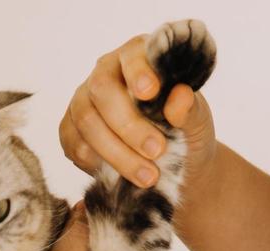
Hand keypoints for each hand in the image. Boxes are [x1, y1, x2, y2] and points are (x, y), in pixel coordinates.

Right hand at [59, 35, 216, 197]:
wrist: (171, 167)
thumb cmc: (185, 135)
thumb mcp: (198, 123)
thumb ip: (191, 110)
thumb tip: (180, 97)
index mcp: (139, 58)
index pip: (132, 55)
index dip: (138, 71)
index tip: (150, 92)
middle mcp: (105, 74)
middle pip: (102, 90)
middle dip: (129, 125)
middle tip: (157, 151)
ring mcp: (83, 102)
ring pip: (87, 121)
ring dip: (117, 153)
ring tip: (148, 177)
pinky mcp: (71, 131)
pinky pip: (76, 146)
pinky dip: (98, 164)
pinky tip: (122, 176)